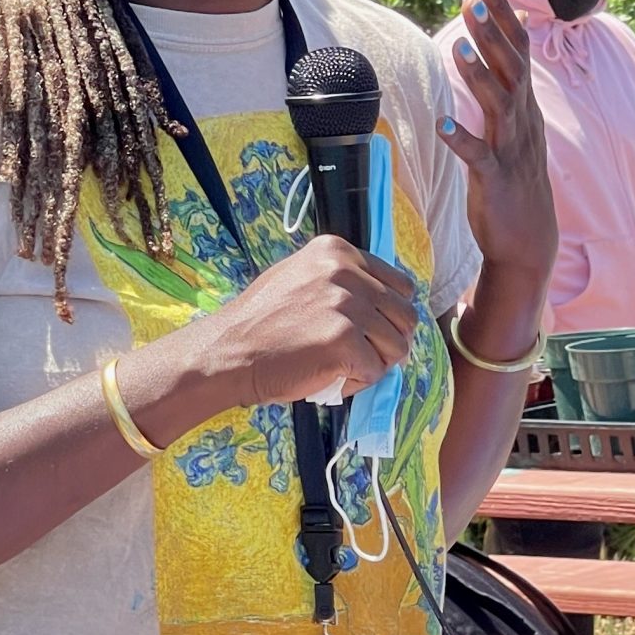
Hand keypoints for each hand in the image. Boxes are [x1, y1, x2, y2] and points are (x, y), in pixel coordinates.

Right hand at [198, 235, 417, 406]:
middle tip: (361, 356)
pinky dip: (357, 383)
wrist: (228, 350)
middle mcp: (346, 271)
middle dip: (389, 342)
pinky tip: (330, 378)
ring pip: (397, 346)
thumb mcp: (300, 276)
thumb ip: (340, 281)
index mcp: (338, 251)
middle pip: (405, 316)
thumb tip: (381, 306)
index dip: (390, 315)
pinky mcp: (345, 340)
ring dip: (375, 364)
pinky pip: (376, 371)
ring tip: (342, 368)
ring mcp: (347, 305)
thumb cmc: (260, 322)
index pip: (400, 285)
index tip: (370, 331)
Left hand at [441, 0, 556, 291]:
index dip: (501, 11)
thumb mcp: (515, 122)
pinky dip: (462, 138)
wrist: (529, 241)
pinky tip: (442, 123)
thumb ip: (507, 79)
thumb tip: (503, 34)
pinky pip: (477, 156)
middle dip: (493, 30)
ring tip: (457, 46)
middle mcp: (523, 120)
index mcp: (524, 104)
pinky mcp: (496, 179)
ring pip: (498, 104)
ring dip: (478, 74)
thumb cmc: (515, 177)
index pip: (517, 47)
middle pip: (512, 66)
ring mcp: (512, 149)